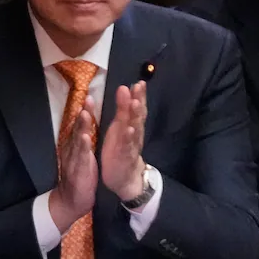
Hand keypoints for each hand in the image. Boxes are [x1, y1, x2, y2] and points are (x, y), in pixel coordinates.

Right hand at [49, 96, 98, 232]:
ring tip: (85, 113)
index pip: (80, 126)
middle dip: (83, 113)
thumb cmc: (79, 177)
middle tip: (87, 98)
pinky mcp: (78, 170)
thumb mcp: (81, 157)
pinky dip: (82, 147)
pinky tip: (85, 137)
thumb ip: (81, 143)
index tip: (90, 96)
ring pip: (77, 140)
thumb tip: (83, 128)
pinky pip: (80, 157)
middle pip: (77, 129)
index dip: (85, 112)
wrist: (71, 201)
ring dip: (81, 126)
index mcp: (75, 147)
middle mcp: (72, 150)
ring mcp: (74, 160)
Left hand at [101, 82, 147, 200]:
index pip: (136, 108)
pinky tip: (129, 129)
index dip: (138, 95)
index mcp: (131, 125)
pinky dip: (129, 138)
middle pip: (138, 115)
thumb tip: (125, 87)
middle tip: (139, 87)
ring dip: (135, 116)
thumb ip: (123, 109)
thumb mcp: (120, 126)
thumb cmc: (121, 147)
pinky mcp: (125, 156)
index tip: (139, 82)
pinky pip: (128, 146)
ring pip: (135, 129)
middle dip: (139, 101)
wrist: (124, 176)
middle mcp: (134, 133)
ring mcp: (130, 145)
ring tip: (135, 103)